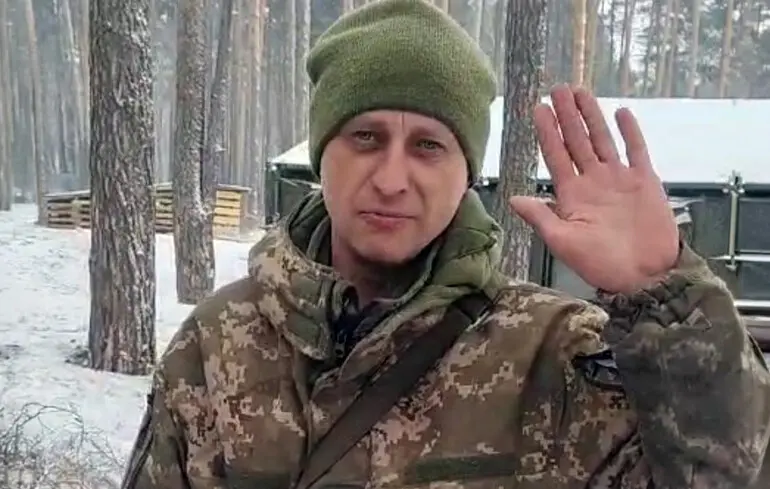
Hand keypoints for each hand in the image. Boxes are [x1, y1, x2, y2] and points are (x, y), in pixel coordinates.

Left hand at [509, 84, 678, 294]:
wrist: (644, 276)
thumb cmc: (601, 264)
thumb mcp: (563, 241)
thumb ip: (540, 216)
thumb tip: (512, 198)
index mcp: (572, 195)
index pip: (556, 156)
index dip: (547, 132)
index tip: (538, 108)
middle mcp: (593, 182)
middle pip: (577, 141)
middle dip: (567, 115)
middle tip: (557, 89)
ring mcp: (619, 180)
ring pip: (603, 140)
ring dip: (592, 116)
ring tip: (581, 92)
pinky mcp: (644, 182)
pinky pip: (636, 151)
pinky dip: (629, 132)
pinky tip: (621, 112)